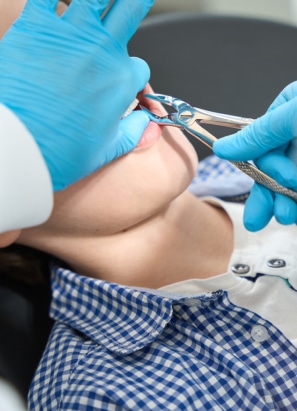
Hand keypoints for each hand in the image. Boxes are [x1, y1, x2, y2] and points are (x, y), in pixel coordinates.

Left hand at [0, 0, 152, 189]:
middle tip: (135, 3)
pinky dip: (53, 0)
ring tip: (100, 2)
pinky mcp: (37, 26)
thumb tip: (146, 123)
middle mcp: (103, 52)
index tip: (123, 79)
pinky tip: (56, 6)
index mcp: (121, 81)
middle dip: (136, 3)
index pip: (138, 67)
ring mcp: (71, 35)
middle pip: (130, 10)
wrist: (20, 146)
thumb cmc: (60, 152)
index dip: (133, 73)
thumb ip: (134, 132)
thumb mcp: (108, 150)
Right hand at [213, 81, 296, 230]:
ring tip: (284, 215)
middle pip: (272, 164)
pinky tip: (292, 214)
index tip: (257, 171)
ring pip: (287, 182)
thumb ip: (258, 133)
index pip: (260, 135)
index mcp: (291, 107)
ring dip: (282, 201)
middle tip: (259, 217)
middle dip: (267, 191)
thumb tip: (222, 147)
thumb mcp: (294, 116)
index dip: (256, 158)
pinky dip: (295, 204)